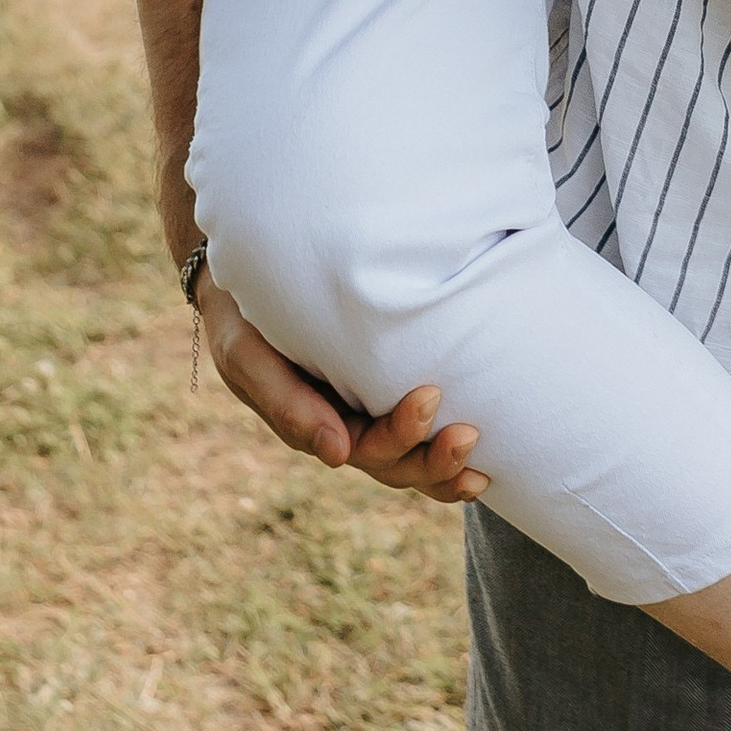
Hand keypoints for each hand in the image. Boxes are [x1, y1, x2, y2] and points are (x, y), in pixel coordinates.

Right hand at [195, 265, 487, 506]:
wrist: (256, 265)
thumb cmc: (244, 310)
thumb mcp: (247, 351)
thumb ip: (285, 402)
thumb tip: (337, 456)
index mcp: (311, 419)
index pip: (362, 447)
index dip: (398, 435)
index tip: (427, 398)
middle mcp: (345, 423)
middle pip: (394, 463)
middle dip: (431, 458)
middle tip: (468, 433)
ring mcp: (368, 409)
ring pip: (412, 459)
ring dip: (447, 466)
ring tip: (482, 460)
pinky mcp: (389, 385)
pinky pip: (423, 434)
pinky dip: (449, 456)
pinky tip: (486, 463)